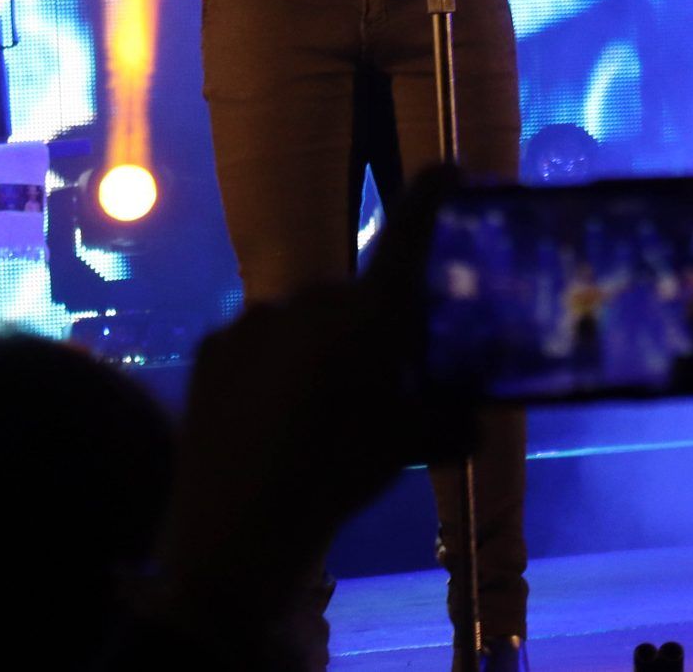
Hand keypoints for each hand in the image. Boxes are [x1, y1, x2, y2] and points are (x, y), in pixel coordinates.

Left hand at [149, 166, 468, 625]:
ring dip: (315, 349)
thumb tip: (479, 415)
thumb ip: (453, 419)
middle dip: (365, 329)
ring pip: (303, 321)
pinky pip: (257, 342)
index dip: (432, 195)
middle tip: (369, 383)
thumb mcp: (412, 447)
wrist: (238, 525)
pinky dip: (270, 366)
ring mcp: (257, 318)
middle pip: (354, 297)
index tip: (449, 168)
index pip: (409, 235)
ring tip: (311, 411)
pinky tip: (267, 414)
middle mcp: (316, 298)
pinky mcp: (214, 345)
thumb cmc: (340, 476)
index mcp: (374, 314)